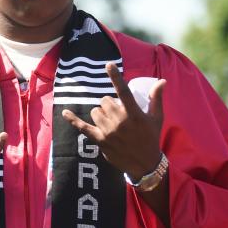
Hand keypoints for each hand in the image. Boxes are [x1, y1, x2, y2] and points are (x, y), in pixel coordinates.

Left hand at [62, 62, 165, 179]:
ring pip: (95, 112)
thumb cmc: (151, 137)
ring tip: (110, 121)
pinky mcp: (99, 140)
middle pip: (105, 101)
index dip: (115, 77)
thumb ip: (156, 98)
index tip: (108, 64)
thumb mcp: (157, 118)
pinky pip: (82, 127)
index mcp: (134, 114)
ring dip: (100, 113)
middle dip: (109, 104)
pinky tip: (65, 112)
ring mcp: (108, 131)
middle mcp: (120, 121)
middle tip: (117, 112)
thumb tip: (161, 81)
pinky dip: (73, 120)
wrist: (145, 163)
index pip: (124, 91)